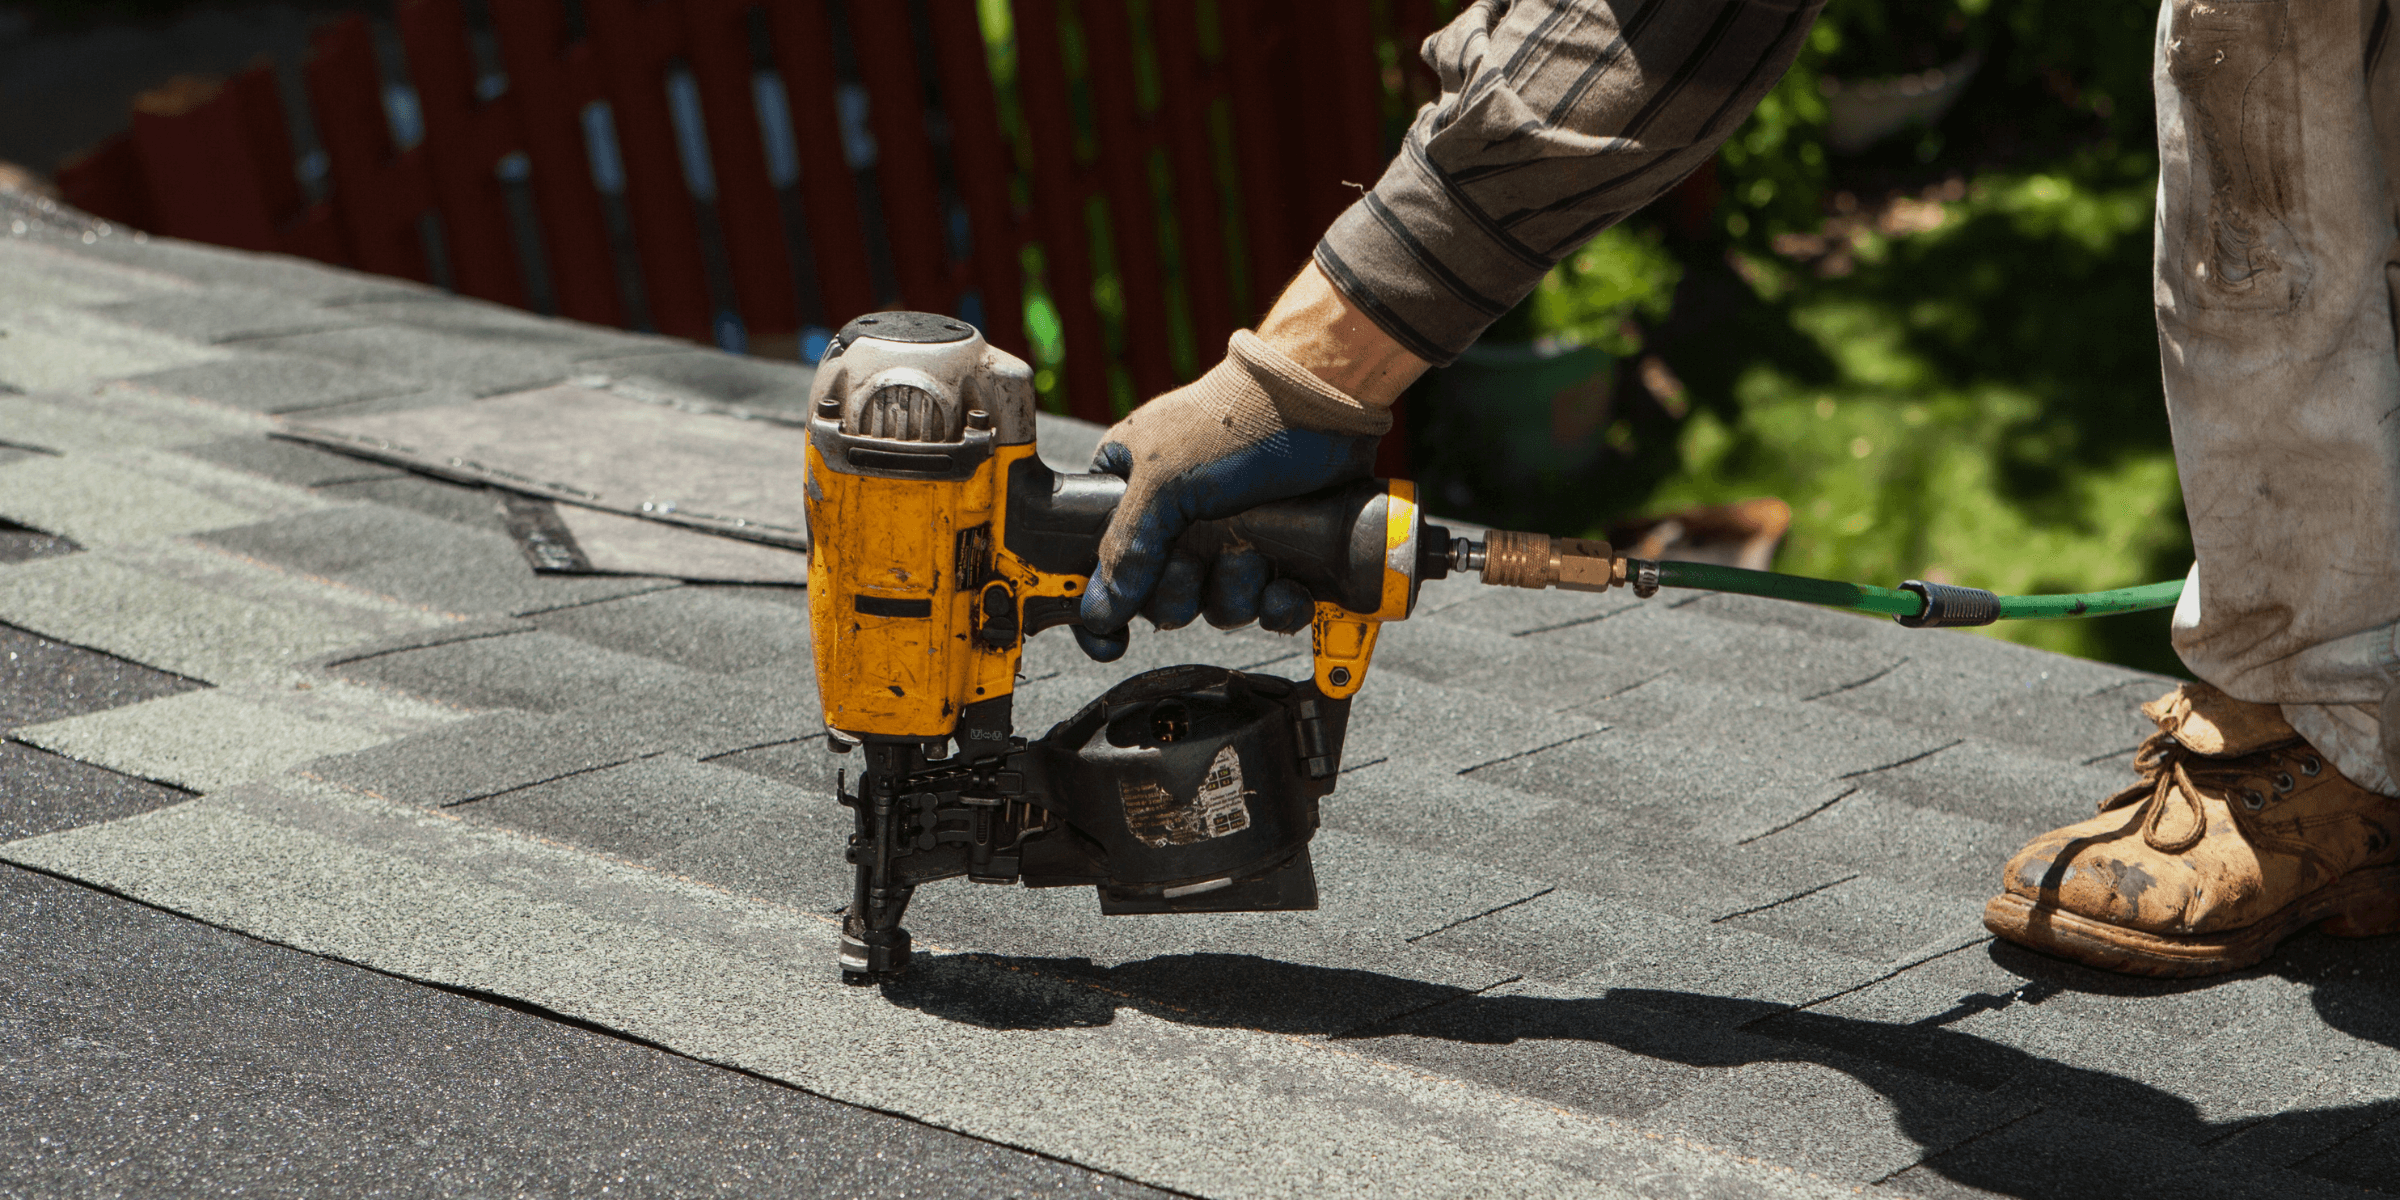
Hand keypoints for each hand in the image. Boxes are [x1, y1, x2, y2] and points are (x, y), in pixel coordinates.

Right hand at [1075, 330, 1391, 660]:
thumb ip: (1125, 546)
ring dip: (1234, 591)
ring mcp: (1231, 537)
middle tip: (1196, 563)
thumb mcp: (1163, 481)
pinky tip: (1285, 588)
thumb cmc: (1233, 422)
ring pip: (1217, 605)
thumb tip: (1098, 609)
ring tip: (1252, 556)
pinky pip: (1268, 605)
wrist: (1322, 402)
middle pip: (1161, 596)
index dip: (1099, 604)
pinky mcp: (1280, 552)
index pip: (1096, 561)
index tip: (1109, 640)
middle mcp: (1177, 520)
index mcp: (1132, 492)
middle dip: (1183, 591)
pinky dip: (1277, 605)